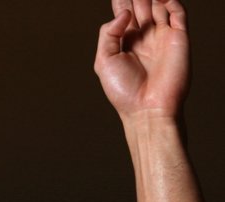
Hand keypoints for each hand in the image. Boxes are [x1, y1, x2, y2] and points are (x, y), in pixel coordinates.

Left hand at [94, 0, 188, 119]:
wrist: (147, 110)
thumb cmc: (124, 93)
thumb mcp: (104, 62)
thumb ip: (108, 33)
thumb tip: (124, 13)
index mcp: (125, 43)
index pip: (124, 13)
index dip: (122, 2)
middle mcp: (144, 38)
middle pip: (141, 4)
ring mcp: (162, 37)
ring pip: (159, 5)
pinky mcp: (178, 38)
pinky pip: (178, 12)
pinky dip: (170, 1)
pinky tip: (160, 0)